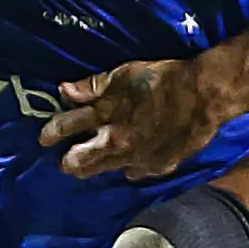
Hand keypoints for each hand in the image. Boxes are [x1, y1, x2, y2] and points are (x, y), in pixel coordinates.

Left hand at [42, 58, 226, 180]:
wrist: (205, 96)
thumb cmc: (164, 79)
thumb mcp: (125, 74)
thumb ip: (93, 86)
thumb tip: (65, 91)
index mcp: (106, 116)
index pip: (66, 127)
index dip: (50, 134)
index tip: (43, 139)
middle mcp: (116, 143)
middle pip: (80, 163)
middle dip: (69, 162)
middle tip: (67, 158)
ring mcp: (137, 160)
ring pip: (104, 171)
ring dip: (96, 165)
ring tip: (96, 159)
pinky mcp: (156, 168)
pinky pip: (133, 172)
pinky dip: (128, 165)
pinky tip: (131, 158)